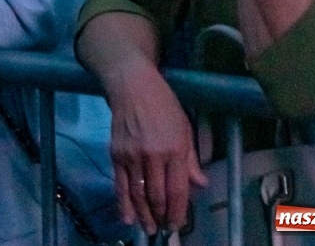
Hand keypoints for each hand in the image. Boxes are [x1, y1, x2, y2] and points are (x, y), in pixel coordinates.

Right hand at [104, 65, 206, 233]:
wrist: (131, 85)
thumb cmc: (163, 104)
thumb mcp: (184, 129)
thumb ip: (191, 160)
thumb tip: (199, 185)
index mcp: (174, 149)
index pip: (177, 190)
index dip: (178, 211)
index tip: (178, 225)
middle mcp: (152, 155)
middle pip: (156, 195)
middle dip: (162, 216)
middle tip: (164, 229)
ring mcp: (131, 155)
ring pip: (137, 193)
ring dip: (144, 215)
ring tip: (149, 229)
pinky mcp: (115, 154)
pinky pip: (120, 184)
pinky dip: (123, 203)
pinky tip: (127, 217)